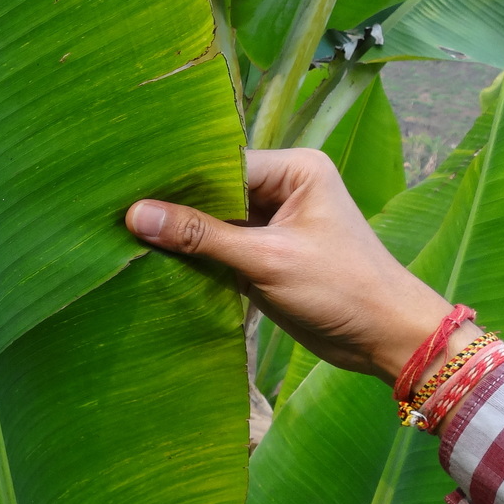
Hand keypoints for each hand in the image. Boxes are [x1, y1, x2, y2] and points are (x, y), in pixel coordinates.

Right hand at [126, 148, 478, 384]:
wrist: (386, 340)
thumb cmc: (341, 288)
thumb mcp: (266, 259)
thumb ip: (200, 235)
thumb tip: (137, 215)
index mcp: (294, 170)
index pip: (222, 163)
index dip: (177, 177)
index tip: (128, 187)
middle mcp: (282, 189)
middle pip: (213, 190)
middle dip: (174, 205)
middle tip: (117, 210)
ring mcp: (271, 224)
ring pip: (211, 220)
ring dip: (180, 233)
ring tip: (124, 231)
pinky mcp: (263, 256)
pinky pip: (218, 247)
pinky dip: (193, 256)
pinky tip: (153, 257)